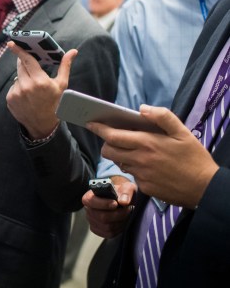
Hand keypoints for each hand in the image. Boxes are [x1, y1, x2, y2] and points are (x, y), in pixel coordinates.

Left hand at [6, 41, 77, 138]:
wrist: (43, 124)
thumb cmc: (54, 102)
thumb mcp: (61, 85)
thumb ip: (65, 66)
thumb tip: (73, 51)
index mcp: (40, 81)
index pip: (27, 60)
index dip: (19, 50)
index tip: (11, 43)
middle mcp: (26, 86)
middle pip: (20, 66)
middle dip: (25, 65)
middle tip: (32, 69)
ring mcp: (16, 93)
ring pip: (17, 77)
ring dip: (23, 78)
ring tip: (32, 88)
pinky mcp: (9, 98)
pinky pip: (13, 87)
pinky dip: (19, 88)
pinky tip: (26, 95)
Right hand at [83, 175, 136, 237]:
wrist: (122, 201)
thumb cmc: (122, 192)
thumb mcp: (126, 187)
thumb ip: (126, 192)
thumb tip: (123, 202)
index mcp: (90, 196)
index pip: (90, 201)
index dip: (103, 204)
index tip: (115, 203)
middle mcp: (88, 209)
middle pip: (101, 217)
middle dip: (118, 214)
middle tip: (127, 209)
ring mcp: (92, 221)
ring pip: (107, 227)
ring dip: (120, 222)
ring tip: (126, 215)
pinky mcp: (98, 230)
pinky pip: (109, 234)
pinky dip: (118, 229)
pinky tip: (122, 222)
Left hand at [88, 105, 219, 208]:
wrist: (206, 189)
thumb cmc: (194, 158)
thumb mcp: (183, 133)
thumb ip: (162, 117)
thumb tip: (142, 108)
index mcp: (147, 143)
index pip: (112, 136)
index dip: (98, 128)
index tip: (90, 123)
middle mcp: (140, 160)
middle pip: (108, 151)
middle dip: (106, 143)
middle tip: (113, 139)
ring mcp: (141, 175)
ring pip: (118, 163)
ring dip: (120, 156)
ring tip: (133, 150)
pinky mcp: (144, 188)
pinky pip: (131, 175)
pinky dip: (133, 168)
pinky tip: (147, 166)